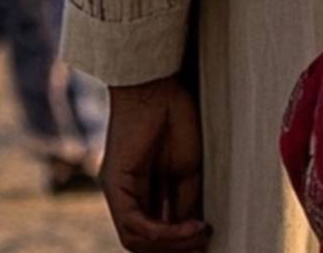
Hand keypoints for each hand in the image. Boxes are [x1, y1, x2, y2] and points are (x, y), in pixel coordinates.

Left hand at [103, 77, 208, 251]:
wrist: (159, 86)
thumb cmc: (174, 118)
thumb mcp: (186, 171)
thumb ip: (185, 203)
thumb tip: (197, 236)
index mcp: (139, 192)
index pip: (153, 234)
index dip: (179, 245)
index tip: (206, 239)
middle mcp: (123, 195)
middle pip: (142, 243)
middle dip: (176, 250)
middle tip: (205, 243)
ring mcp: (116, 190)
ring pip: (135, 240)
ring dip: (173, 244)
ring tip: (201, 233)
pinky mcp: (115, 183)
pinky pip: (134, 224)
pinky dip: (164, 232)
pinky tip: (191, 226)